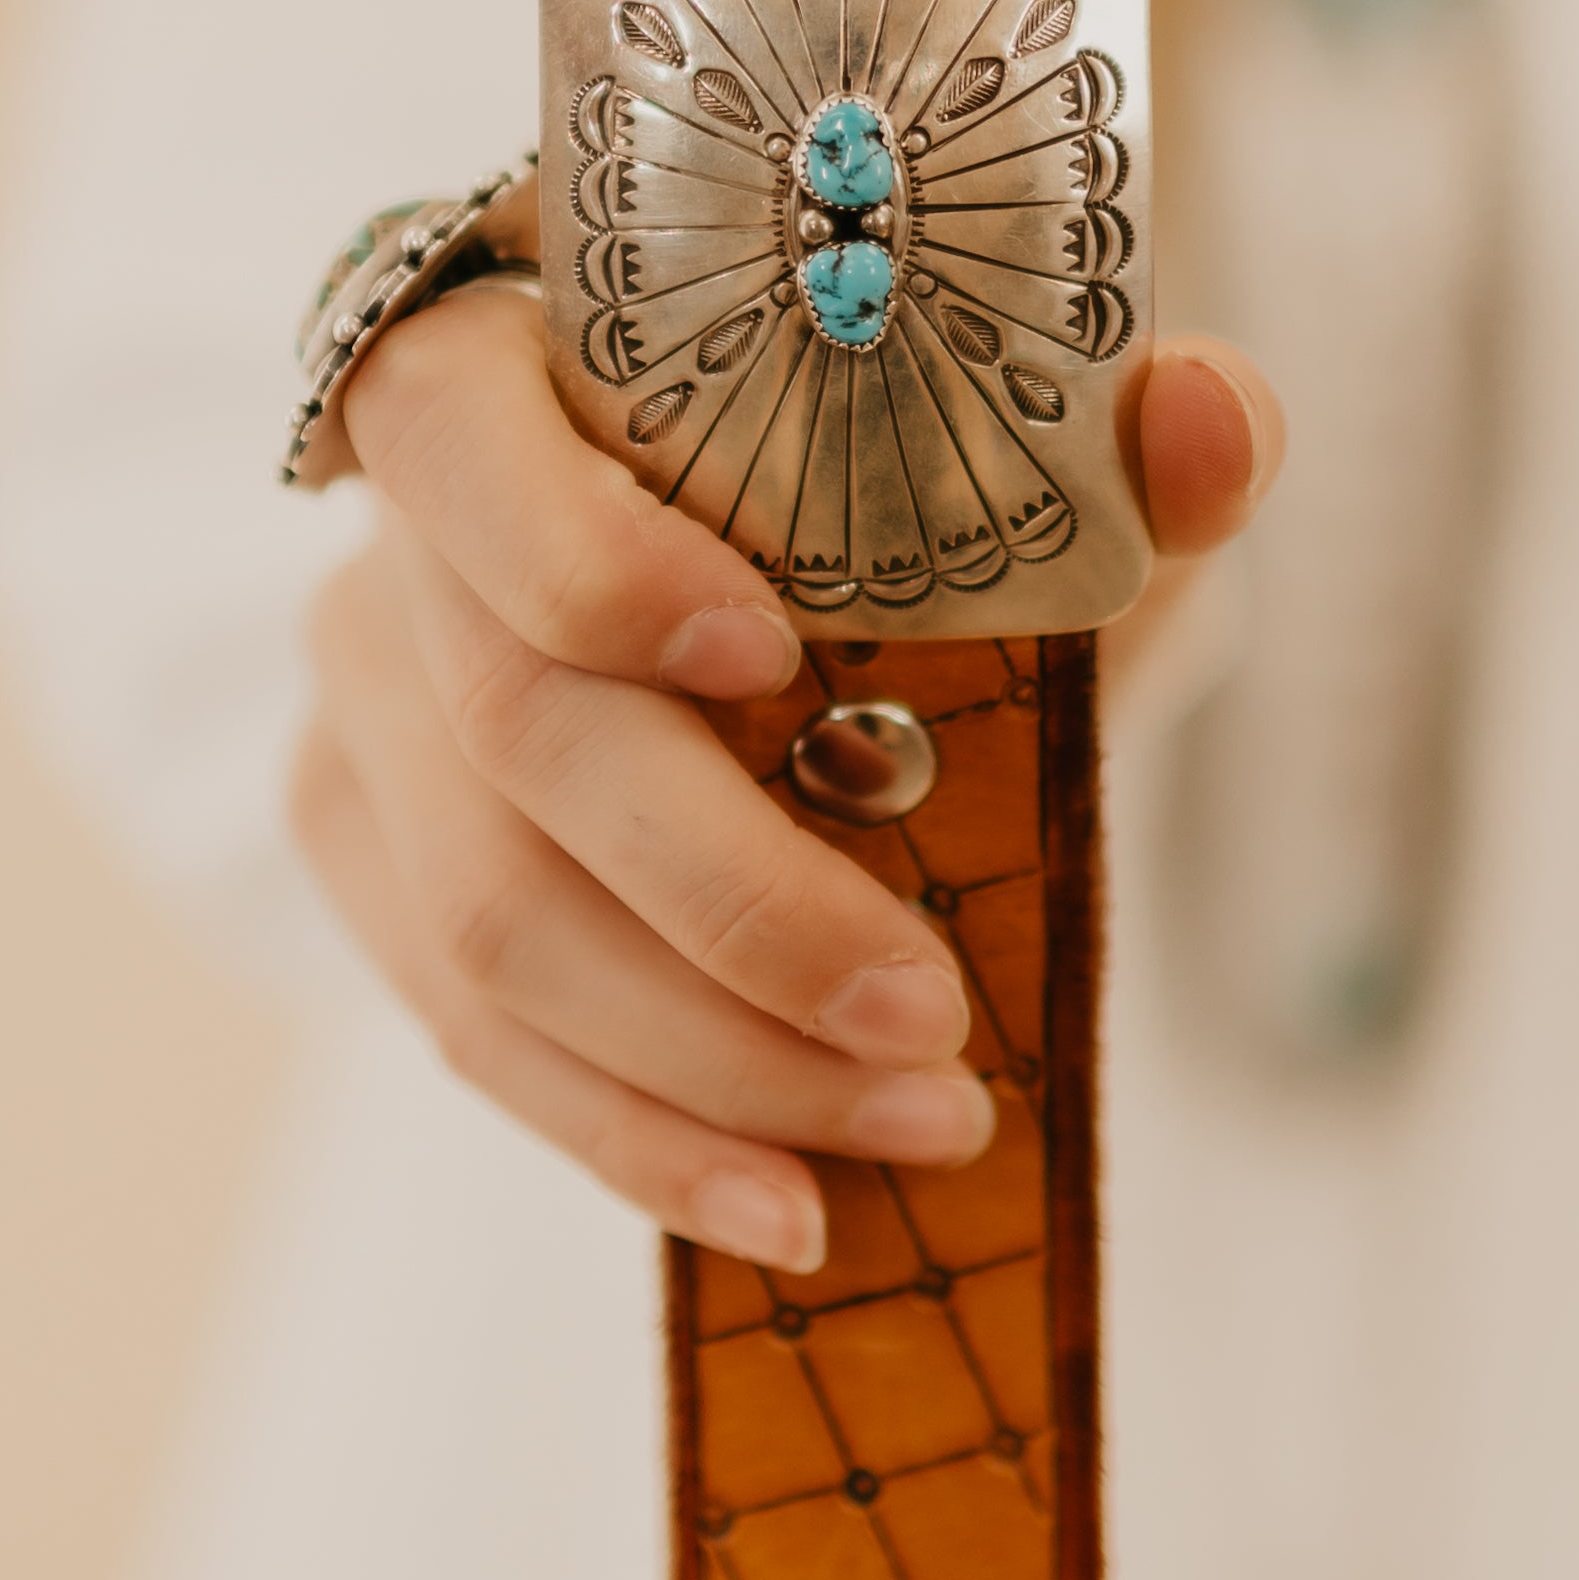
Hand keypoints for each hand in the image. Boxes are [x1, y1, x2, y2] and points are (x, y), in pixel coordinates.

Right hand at [289, 282, 1280, 1273]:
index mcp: (501, 370)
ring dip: (712, 1062)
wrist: (790, 583)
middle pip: (515, 730)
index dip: (590, 562)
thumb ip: (1112, 445)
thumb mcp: (1011, 472)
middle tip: (929, 1013)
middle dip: (732, 902)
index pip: (466, 440)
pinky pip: (475, 1033)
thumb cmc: (884, 508)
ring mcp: (358, 708)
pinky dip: (638, 1136)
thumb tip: (1220, 427)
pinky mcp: (365, 858)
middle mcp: (395, 537)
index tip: (773, 662)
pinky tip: (784, 1209)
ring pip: (491, 924)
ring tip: (921, 1126)